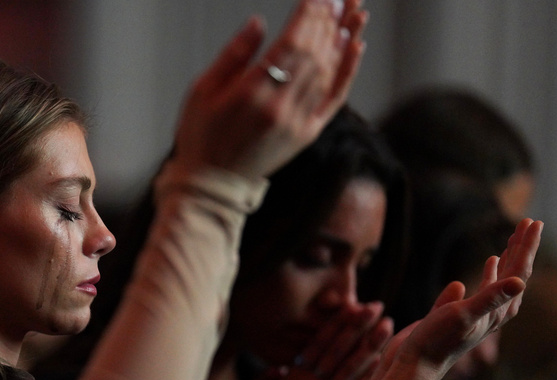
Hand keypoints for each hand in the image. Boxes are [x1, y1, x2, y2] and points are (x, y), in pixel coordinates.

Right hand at [173, 0, 366, 179]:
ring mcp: (296, 123)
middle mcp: (279, 108)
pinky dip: (347, 71)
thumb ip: (233, 55)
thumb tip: (259, 23)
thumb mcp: (202, 91)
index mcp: (250, 94)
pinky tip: (356, 46)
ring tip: (352, 11)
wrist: (211, 185)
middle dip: (327, 21)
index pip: (290, 44)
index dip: (307, 15)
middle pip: (313, 54)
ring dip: (341, 38)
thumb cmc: (200, 136)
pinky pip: (334, 99)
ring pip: (327, 72)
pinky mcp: (305, 136)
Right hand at [246, 302, 390, 379]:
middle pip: (339, 349)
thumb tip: (280, 367)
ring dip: (370, 345)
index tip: (352, 306)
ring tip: (387, 326)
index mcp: (293, 378)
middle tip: (377, 307)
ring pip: (351, 366)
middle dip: (358, 326)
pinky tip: (383, 360)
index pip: (318, 343)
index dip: (336, 324)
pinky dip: (369, 375)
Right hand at [380, 218, 541, 379]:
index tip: (533, 222)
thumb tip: (520, 281)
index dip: (527, 247)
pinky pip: (478, 292)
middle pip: (513, 276)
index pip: (519, 273)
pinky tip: (481, 269)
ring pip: (497, 284)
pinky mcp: (455, 318)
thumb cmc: (436, 342)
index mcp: (497, 311)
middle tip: (528, 223)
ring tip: (509, 244)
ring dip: (505, 262)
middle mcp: (490, 313)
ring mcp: (474, 315)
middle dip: (521, 249)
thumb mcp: (463, 315)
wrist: (412, 366)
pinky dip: (484, 277)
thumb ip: (491, 297)